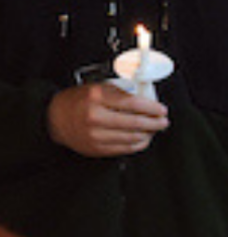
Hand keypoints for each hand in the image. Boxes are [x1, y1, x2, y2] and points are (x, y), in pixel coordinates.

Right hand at [46, 83, 169, 156]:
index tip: (161, 109)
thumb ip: (120, 92)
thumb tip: (147, 98)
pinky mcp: (97, 148)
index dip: (152, 108)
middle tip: (163, 121)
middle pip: (135, 123)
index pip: (133, 103)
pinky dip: (138, 144)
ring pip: (132, 137)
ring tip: (154, 129)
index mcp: (96, 97)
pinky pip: (125, 148)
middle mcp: (95, 117)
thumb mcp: (97, 88)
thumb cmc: (78, 101)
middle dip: (155, 123)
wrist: (55, 118)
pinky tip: (143, 138)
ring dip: (149, 134)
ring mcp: (95, 135)